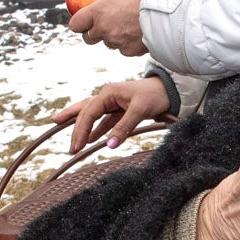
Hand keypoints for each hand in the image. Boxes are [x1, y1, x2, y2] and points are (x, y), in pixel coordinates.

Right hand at [53, 77, 174, 152]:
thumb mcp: (140, 110)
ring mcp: (113, 103)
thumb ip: (124, 128)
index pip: (89, 113)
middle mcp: (107, 97)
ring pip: (91, 115)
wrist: (170, 90)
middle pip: (85, 113)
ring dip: (81, 127)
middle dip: (77, 130)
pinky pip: (104, 121)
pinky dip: (97, 130)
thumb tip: (110, 146)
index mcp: (108, 93)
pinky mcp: (120, 111)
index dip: (81, 130)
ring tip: (70, 140)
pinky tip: (91, 140)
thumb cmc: (155, 96)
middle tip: (71, 148)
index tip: (77, 146)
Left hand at [67, 0, 150, 53]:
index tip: (82, 20)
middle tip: (99, 27)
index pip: (76, 24)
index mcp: (98, 12)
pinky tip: (135, 36)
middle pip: (88, 38)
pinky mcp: (130, 52)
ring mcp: (117, 43)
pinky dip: (127, 44)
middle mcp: (104, 30)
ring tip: (121, 29)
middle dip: (91, 34)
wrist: (168, 14)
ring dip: (111, 38)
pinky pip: (124, 49)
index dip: (77, 23)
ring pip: (108, 44)